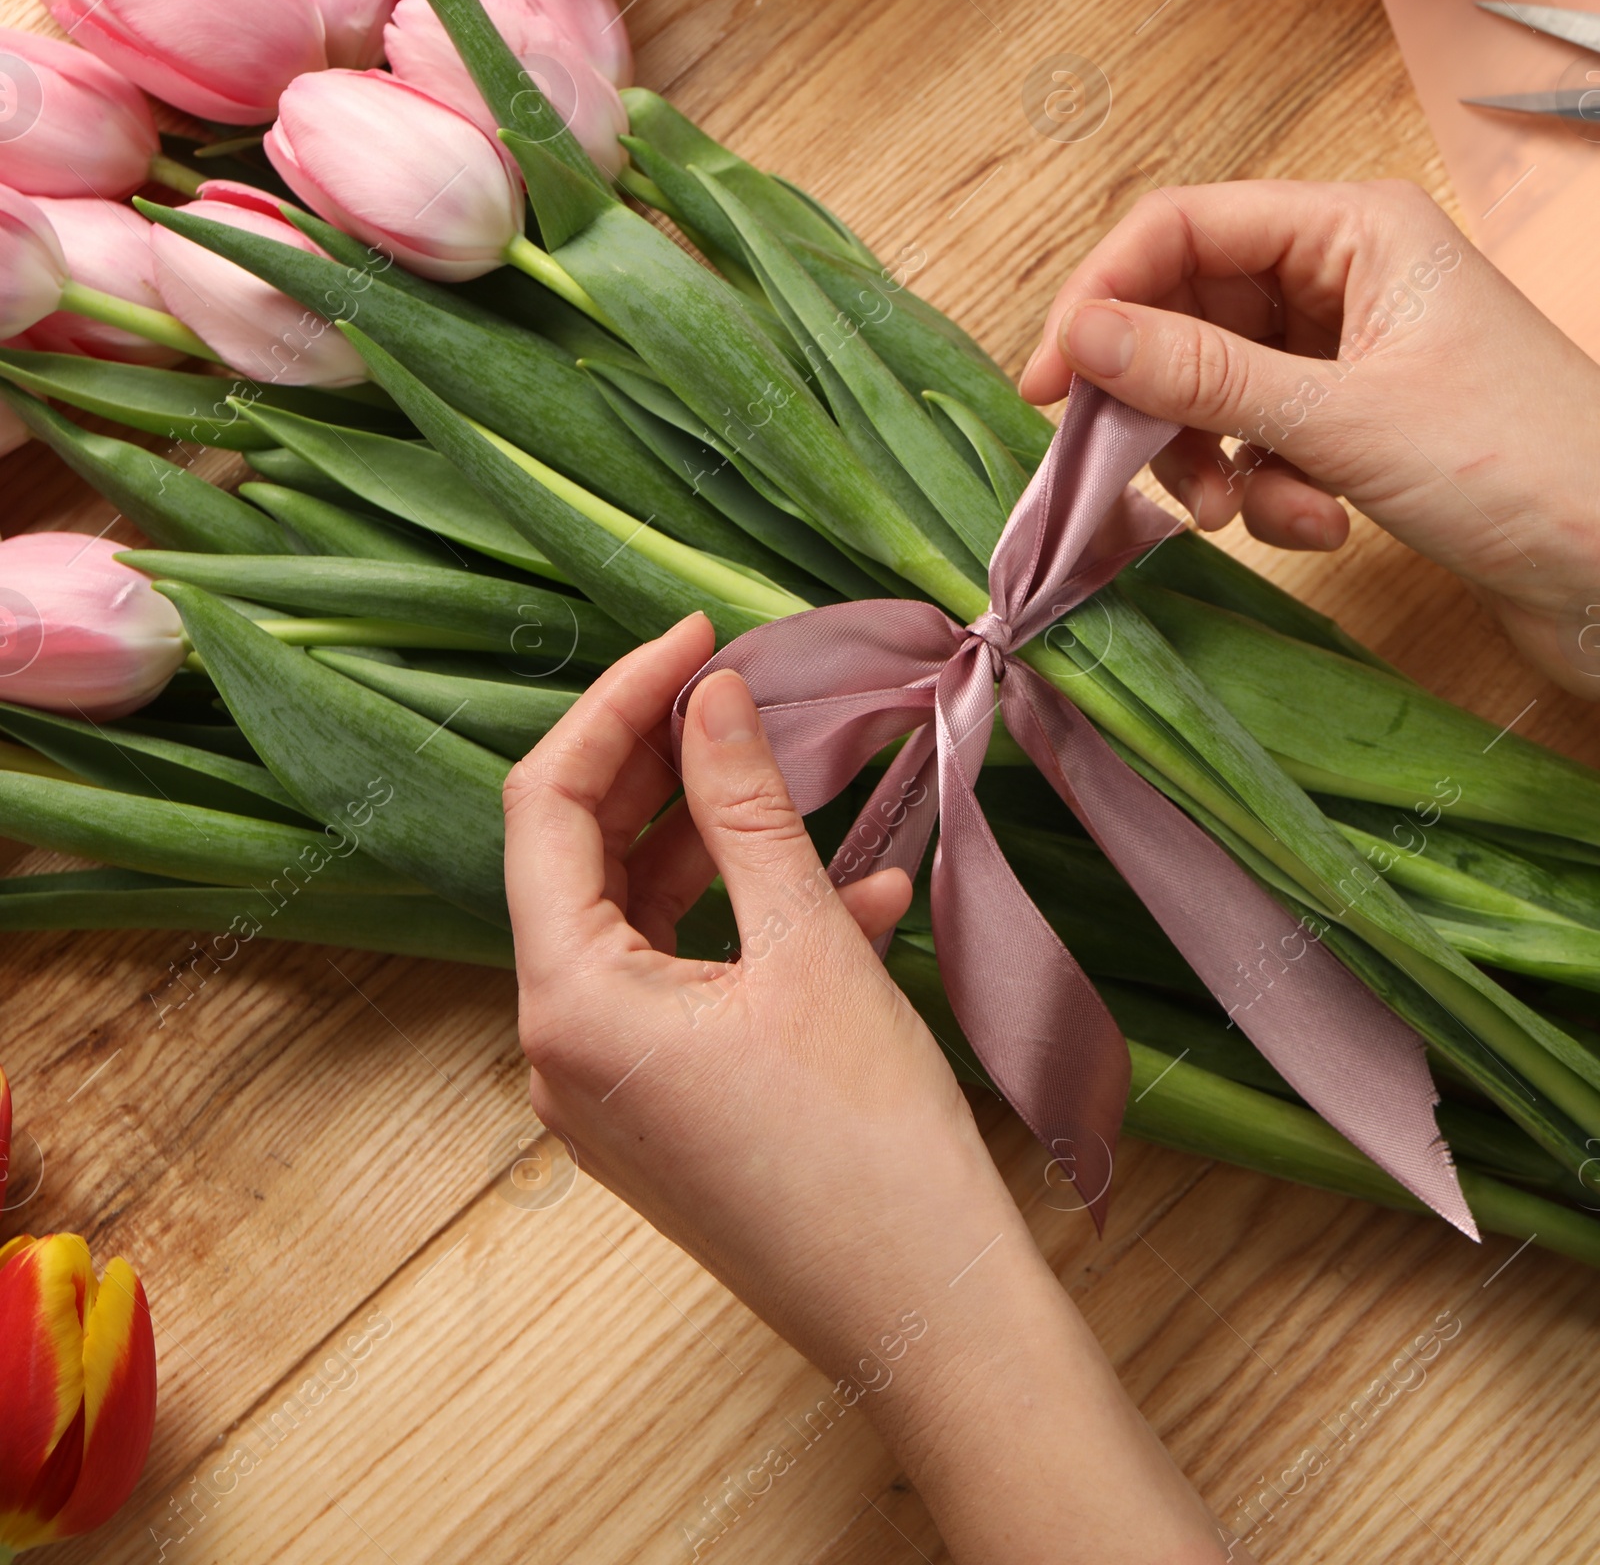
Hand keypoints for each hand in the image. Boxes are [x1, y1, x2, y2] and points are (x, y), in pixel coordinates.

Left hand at [503, 615, 1226, 1564]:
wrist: (930, 1321)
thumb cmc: (868, 1142)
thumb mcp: (807, 945)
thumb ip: (746, 807)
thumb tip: (710, 694)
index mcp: (566, 1001)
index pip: (548, 804)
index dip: (618, 702)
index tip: (697, 636)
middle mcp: (562, 1045)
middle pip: (584, 855)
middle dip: (661, 758)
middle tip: (738, 681)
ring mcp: (611, 1087)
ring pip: (642, 915)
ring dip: (716, 835)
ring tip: (795, 764)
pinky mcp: (666, 1112)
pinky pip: (686, 979)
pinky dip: (752, 920)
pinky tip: (859, 884)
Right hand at [1020, 179, 1599, 693]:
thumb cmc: (1524, 469)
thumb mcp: (1343, 419)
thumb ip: (1202, 374)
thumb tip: (1080, 335)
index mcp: (1354, 228)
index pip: (1183, 226)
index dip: (1103, 295)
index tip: (1050, 382)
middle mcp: (1348, 273)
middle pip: (1190, 309)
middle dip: (1162, 397)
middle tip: (1126, 467)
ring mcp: (1352, 349)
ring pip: (1218, 384)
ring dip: (1217, 458)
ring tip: (1247, 515)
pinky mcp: (1359, 421)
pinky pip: (1262, 439)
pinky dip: (1268, 489)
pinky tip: (1321, 526)